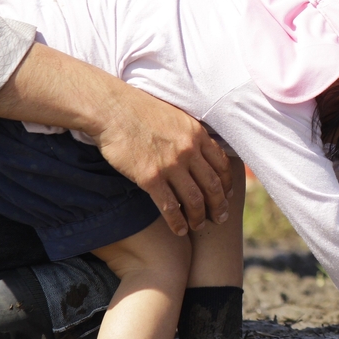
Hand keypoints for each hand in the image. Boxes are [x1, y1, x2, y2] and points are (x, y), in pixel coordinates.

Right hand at [92, 86, 232, 235]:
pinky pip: (170, 206)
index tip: (227, 195)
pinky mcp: (150, 178)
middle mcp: (189, 151)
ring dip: (199, 217)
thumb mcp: (175, 115)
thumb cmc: (138, 109)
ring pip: (194, 199)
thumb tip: (199, 145)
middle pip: (213, 185)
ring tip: (199, 226)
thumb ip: (189, 133)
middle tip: (220, 218)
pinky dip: (178, 222)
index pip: (222, 165)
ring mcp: (171, 165)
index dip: (227, 184)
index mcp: (197, 134)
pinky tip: (180, 230)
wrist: (110, 108)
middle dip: (219, 205)